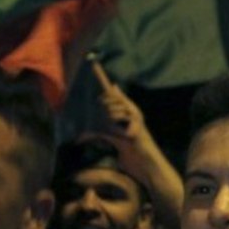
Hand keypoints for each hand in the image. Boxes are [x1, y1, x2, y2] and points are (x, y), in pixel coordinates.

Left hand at [87, 56, 166, 183]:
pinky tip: (128, 137)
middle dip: (104, 112)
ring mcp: (135, 115)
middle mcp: (131, 109)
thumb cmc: (132, 155)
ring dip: (112, 125)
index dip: (100, 76)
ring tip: (123, 135)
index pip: (109, 92)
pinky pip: (119, 120)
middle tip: (115, 128)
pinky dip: (119, 130)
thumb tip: (81, 137)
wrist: (148, 166)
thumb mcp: (111, 142)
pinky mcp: (138, 123)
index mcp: (123, 112)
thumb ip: (98, 135)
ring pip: (111, 109)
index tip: (92, 62)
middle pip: (106, 98)